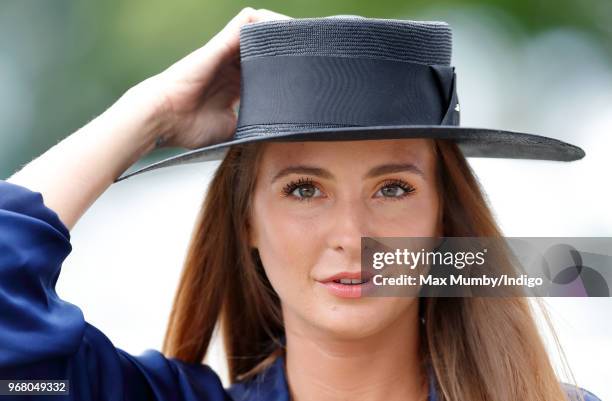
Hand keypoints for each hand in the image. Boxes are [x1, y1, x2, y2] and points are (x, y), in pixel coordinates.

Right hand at [130, 7, 291, 149]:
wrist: (163, 118)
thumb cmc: (189, 127)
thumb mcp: (231, 130)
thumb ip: (252, 126)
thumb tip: (275, 136)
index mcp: (236, 85)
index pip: (267, 71)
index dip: (287, 71)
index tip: (307, 77)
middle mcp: (233, 65)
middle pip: (267, 48)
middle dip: (290, 50)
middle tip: (313, 57)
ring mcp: (227, 53)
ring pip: (260, 30)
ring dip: (281, 31)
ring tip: (304, 39)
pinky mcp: (221, 44)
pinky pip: (246, 21)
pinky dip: (266, 20)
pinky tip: (285, 28)